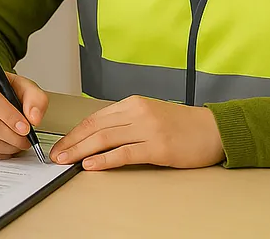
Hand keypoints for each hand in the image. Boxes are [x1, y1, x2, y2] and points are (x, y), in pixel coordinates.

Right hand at [0, 63, 48, 159]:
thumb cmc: (1, 88)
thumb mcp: (22, 85)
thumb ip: (35, 98)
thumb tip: (34, 118)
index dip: (9, 115)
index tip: (25, 127)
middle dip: (11, 135)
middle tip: (26, 139)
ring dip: (7, 146)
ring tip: (19, 142)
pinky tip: (6, 145)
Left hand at [50, 95, 224, 169]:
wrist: (213, 129)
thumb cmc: (182, 125)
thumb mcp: (150, 115)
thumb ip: (126, 122)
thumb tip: (98, 137)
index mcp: (132, 104)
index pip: (94, 118)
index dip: (74, 133)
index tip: (60, 145)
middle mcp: (137, 113)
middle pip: (95, 128)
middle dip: (72, 143)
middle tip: (56, 155)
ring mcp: (147, 129)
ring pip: (105, 139)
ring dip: (81, 151)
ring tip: (66, 161)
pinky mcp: (158, 147)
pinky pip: (125, 153)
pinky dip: (105, 160)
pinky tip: (91, 165)